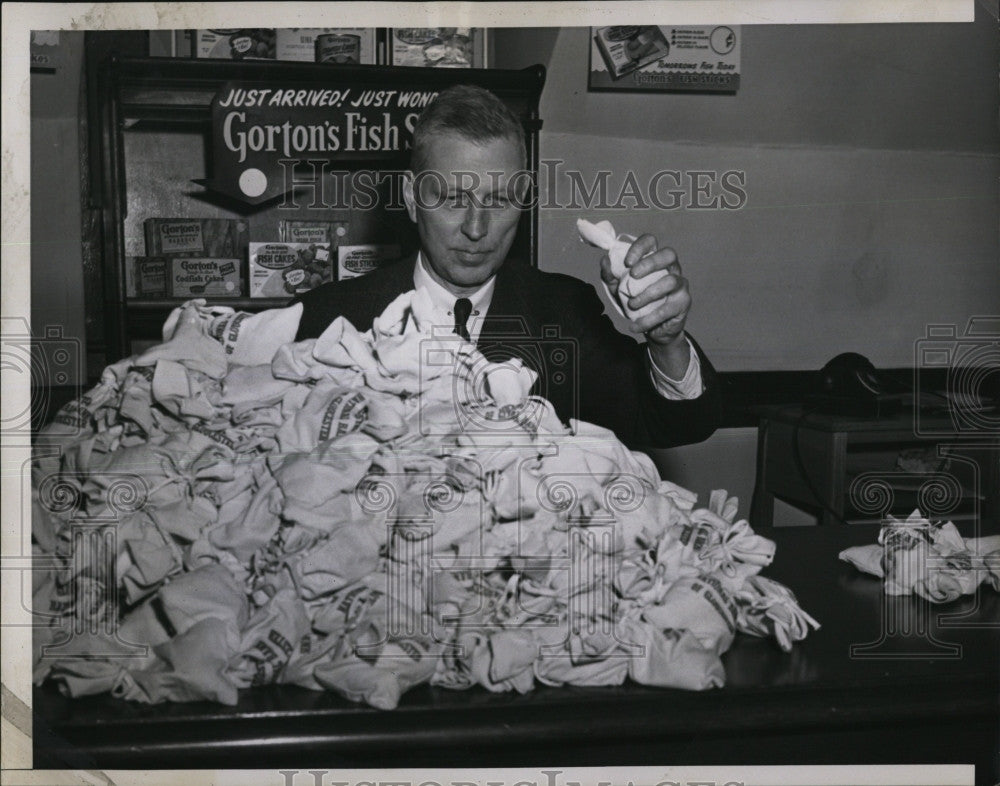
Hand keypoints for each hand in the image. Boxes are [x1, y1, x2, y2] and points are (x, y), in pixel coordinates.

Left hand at [599, 233, 690, 347]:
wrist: (653, 330)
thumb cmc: (636, 303)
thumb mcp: (618, 288)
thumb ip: (610, 275)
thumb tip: (605, 260)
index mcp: (654, 259)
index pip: (651, 242)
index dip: (639, 248)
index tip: (627, 263)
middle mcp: (671, 268)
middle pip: (668, 254)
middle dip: (650, 263)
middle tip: (633, 276)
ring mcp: (680, 284)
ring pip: (670, 281)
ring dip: (648, 293)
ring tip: (632, 305)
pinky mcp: (683, 303)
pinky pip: (667, 309)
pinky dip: (648, 319)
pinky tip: (634, 326)